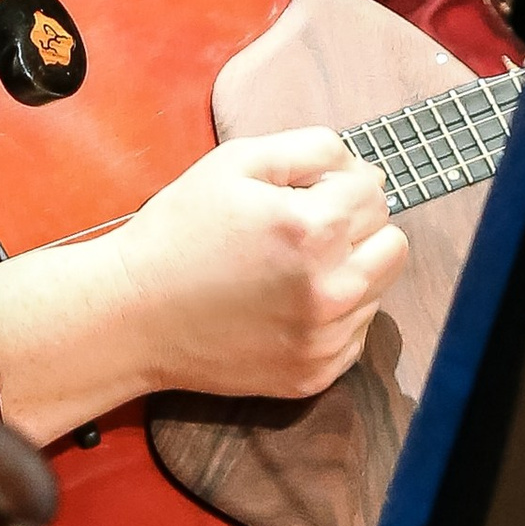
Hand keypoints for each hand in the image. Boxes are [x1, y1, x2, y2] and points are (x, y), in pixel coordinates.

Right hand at [113, 130, 407, 401]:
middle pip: (392, 242)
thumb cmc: (179, 232)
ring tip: (289, 269)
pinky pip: (355, 334)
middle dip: (356, 227)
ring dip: (348, 272)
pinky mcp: (314, 376)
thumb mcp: (235, 162)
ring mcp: (325, 340)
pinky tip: (284, 305)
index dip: (337, 183)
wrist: (133, 315)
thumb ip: (312, 149)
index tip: (302, 193)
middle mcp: (332, 291)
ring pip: (377, 289)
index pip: (373, 191)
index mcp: (314, 230)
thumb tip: (364, 169)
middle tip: (302, 230)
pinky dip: (332, 316)